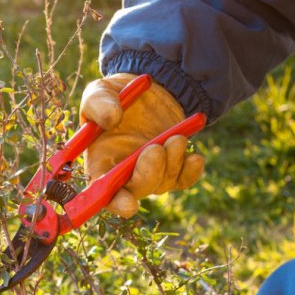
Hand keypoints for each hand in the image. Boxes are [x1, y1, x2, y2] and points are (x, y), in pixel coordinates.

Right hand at [81, 74, 205, 217]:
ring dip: (172, 163)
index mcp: (100, 163)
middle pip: (138, 190)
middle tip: (156, 148)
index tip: (129, 205)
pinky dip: (191, 172)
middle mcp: (124, 174)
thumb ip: (99, 105)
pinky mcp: (172, 166)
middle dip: (149, 174)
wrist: (146, 89)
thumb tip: (111, 120)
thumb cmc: (114, 96)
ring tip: (178, 137)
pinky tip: (194, 157)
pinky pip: (184, 180)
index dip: (115, 203)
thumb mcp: (99, 92)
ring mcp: (151, 172)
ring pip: (163, 183)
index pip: (103, 192)